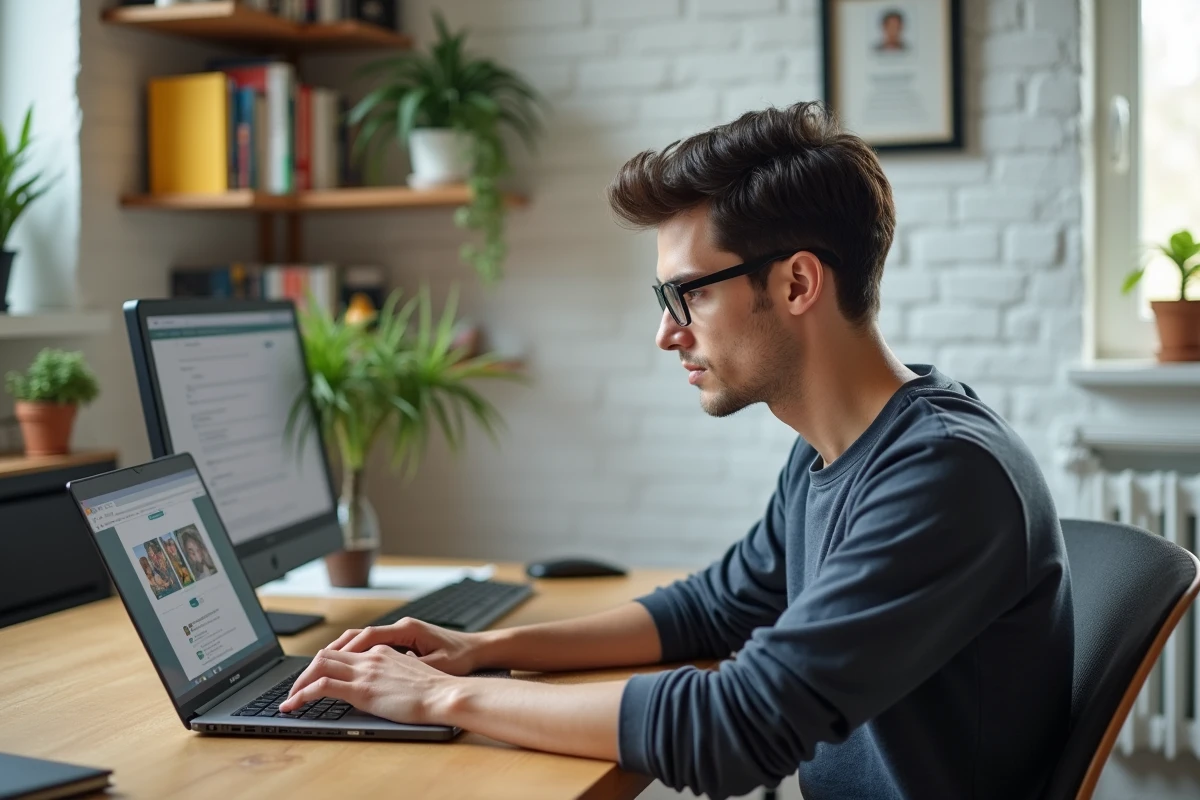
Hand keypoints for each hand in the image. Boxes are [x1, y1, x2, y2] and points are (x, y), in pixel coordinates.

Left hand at [280, 645, 458, 722]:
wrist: (445, 694)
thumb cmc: (438, 687)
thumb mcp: (417, 671)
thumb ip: (404, 665)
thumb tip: (403, 664)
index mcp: (383, 651)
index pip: (346, 650)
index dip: (327, 661)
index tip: (318, 675)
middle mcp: (370, 656)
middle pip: (327, 654)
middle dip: (307, 671)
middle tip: (296, 688)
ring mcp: (364, 671)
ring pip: (319, 666)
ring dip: (300, 682)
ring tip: (290, 698)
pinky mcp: (361, 689)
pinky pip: (321, 686)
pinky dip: (302, 694)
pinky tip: (293, 705)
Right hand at [322, 618, 486, 675]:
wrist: (478, 649)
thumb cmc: (460, 657)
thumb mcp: (436, 665)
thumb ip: (410, 667)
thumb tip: (386, 674)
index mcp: (406, 630)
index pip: (366, 637)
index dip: (343, 651)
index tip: (323, 664)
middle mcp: (400, 628)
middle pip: (357, 636)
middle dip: (332, 652)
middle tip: (310, 670)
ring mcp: (400, 633)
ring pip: (361, 639)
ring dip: (341, 653)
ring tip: (318, 669)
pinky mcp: (402, 641)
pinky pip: (370, 645)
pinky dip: (354, 655)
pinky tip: (344, 668)